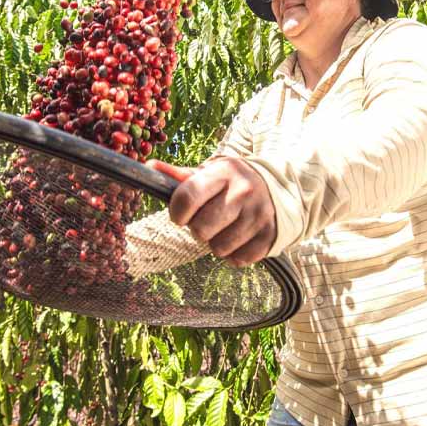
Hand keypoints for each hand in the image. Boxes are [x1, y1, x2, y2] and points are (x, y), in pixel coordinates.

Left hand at [146, 157, 277, 266]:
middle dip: (198, 229)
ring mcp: (259, 215)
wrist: (277, 188)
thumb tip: (149, 166)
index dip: (177, 212)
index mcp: (224, 172)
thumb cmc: (232, 182)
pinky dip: (234, 254)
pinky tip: (238, 237)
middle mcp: (244, 192)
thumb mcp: (210, 173)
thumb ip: (179, 175)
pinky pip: (237, 259)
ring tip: (225, 228)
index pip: (187, 198)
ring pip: (218, 248)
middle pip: (201, 230)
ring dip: (216, 243)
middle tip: (207, 220)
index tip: (180, 214)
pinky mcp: (269, 236)